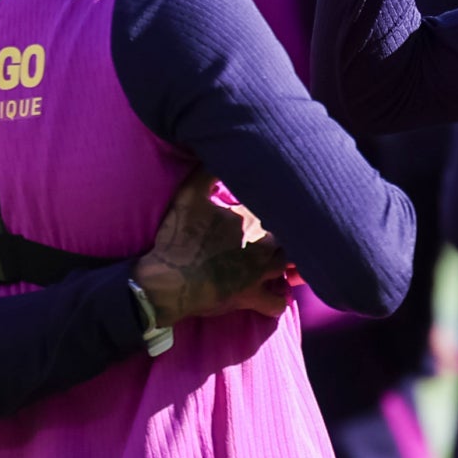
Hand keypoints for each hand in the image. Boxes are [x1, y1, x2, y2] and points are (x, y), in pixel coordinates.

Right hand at [134, 171, 294, 326]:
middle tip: (273, 235)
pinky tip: (271, 293)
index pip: (277, 206)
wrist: (167, 280)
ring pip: (287, 266)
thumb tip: (216, 155)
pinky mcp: (252, 297)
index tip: (268, 206)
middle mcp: (263, 245)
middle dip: (286, 234)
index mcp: (251, 218)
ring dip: (284, 264)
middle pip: (290, 236)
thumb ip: (206, 172)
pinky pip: (277, 303)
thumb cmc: (176, 238)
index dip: (273, 206)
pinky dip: (277, 299)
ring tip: (276, 260)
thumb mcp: (186, 197)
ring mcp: (259, 273)